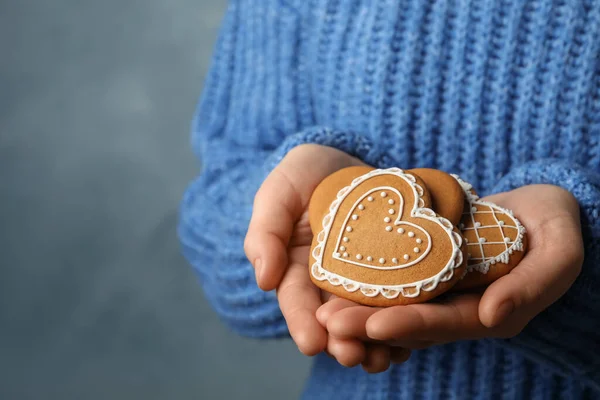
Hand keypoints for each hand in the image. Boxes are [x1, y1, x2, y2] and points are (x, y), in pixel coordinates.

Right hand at [245, 144, 384, 366]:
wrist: (343, 162)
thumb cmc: (303, 175)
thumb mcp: (277, 195)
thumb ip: (266, 233)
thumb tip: (263, 280)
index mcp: (296, 270)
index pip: (296, 300)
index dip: (302, 322)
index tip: (311, 344)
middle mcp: (328, 282)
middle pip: (333, 319)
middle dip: (341, 341)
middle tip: (352, 357)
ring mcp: (362, 279)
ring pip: (366, 317)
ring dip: (373, 342)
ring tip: (385, 359)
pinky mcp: (393, 270)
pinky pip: (397, 298)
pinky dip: (403, 322)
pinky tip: (413, 339)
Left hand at [318, 184, 583, 349]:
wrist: (539, 207)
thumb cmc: (555, 226)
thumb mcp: (559, 252)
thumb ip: (533, 285)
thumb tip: (493, 316)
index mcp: (489, 311)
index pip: (445, 323)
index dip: (410, 325)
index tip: (373, 325)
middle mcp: (458, 308)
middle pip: (409, 321)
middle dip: (368, 325)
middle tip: (328, 323)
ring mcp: (440, 290)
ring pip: (394, 305)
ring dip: (358, 309)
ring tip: (320, 310)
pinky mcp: (425, 269)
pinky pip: (393, 280)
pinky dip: (365, 283)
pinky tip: (334, 280)